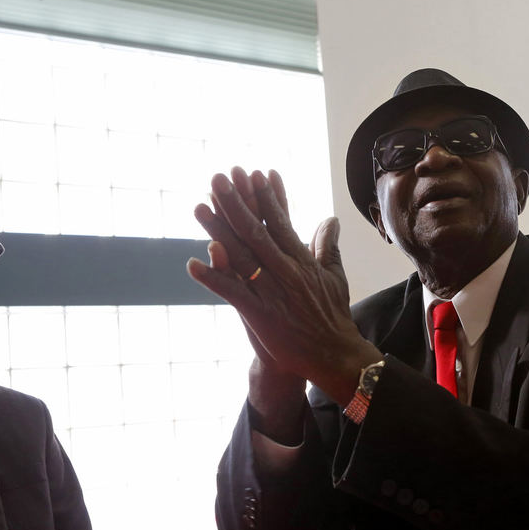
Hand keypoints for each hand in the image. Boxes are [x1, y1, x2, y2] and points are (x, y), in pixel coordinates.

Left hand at [187, 168, 380, 403]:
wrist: (335, 355)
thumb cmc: (333, 316)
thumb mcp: (334, 277)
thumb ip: (328, 246)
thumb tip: (330, 219)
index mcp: (302, 261)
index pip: (280, 222)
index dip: (265, 197)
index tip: (253, 174)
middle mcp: (286, 271)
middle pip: (255, 231)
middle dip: (235, 203)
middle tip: (218, 178)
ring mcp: (272, 292)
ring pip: (240, 256)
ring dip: (217, 230)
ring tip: (199, 206)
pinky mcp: (260, 314)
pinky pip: (232, 292)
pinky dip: (213, 278)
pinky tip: (193, 263)